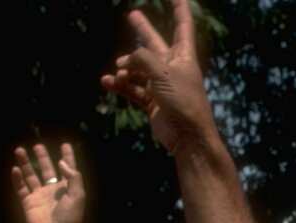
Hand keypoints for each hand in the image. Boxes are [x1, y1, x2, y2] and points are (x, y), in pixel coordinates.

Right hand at [11, 143, 85, 222]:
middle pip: (47, 170)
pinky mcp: (28, 203)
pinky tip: (15, 168)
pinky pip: (21, 188)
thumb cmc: (70, 217)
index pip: (68, 169)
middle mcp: (53, 191)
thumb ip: (73, 177)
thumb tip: (62, 162)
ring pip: (31, 176)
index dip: (67, 157)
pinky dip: (17, 179)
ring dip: (25, 163)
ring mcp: (39, 196)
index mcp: (67, 189)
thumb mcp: (78, 195)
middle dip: (43, 158)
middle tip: (38, 146)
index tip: (65, 145)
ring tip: (20, 150)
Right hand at [100, 1, 215, 151]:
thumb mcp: (163, 73)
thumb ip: (142, 59)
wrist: (187, 137)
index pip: (182, 26)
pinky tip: (108, 82)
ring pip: (137, 69)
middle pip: (154, 44)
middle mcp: (173, 68)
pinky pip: (132, 88)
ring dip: (125, 69)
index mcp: (183, 56)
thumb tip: (124, 61)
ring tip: (118, 72)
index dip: (179, 9)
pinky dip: (120, 85)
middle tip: (132, 15)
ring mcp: (161, 85)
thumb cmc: (183, 101)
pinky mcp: (152, 102)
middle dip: (143, 29)